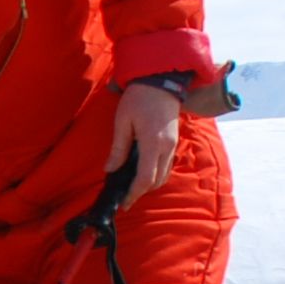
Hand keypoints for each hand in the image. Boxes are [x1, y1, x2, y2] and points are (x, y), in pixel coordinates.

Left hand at [106, 81, 183, 202]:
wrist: (161, 81)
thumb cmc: (139, 99)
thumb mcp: (123, 122)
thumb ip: (118, 148)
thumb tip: (110, 169)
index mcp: (153, 143)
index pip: (146, 178)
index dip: (135, 193)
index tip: (125, 202)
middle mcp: (167, 147)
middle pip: (157, 180)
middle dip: (141, 191)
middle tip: (126, 196)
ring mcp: (173, 145)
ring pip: (164, 174)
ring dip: (150, 183)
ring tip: (133, 185)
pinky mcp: (174, 141)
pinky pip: (167, 164)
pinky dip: (156, 173)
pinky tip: (143, 171)